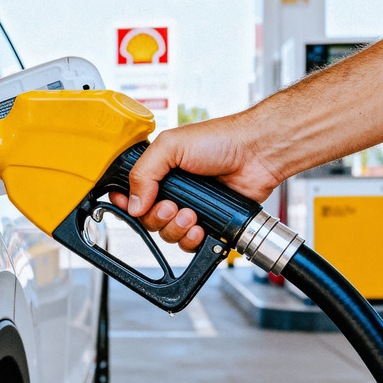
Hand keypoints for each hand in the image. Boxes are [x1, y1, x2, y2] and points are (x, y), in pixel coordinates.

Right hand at [110, 113, 282, 250]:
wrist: (256, 153)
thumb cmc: (220, 140)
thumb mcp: (171, 146)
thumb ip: (144, 172)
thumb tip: (133, 204)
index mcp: (159, 170)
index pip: (132, 194)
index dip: (126, 203)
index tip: (127, 205)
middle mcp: (173, 190)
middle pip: (148, 219)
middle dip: (157, 217)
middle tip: (171, 206)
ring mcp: (191, 207)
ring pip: (168, 234)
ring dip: (176, 228)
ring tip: (192, 214)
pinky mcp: (209, 222)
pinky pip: (190, 243)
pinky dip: (192, 240)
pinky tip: (201, 228)